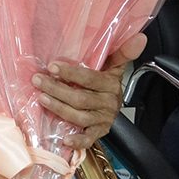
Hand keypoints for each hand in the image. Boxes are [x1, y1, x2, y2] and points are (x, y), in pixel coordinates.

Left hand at [31, 33, 146, 149]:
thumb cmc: (106, 80)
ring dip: (59, 108)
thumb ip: (122, 52)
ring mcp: (103, 120)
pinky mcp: (99, 133)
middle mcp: (108, 103)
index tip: (52, 66)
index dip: (70, 73)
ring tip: (41, 98)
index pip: (89, 78)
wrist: (115, 105)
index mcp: (110, 84)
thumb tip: (140, 37)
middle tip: (38, 80)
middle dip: (56, 89)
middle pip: (80, 98)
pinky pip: (88, 140)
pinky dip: (77, 141)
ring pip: (79, 116)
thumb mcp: (114, 65)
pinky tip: (64, 138)